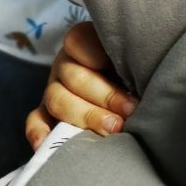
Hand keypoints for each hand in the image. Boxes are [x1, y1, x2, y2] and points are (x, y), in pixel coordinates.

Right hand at [25, 22, 136, 149]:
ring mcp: (55, 90)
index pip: (78, 41)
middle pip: (73, 77)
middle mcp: (66, 66)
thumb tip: (149, 78)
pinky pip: (36, 121)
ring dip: (86, 116)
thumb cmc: (136, 70)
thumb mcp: (134, 58)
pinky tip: (44, 144)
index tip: (128, 70)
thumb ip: (135, 60)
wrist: (130, 89)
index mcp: (84, 44)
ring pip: (57, 100)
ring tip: (113, 129)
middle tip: (131, 110)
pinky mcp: (48, 114)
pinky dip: (39, 132)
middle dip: (105, 96)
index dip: (99, 56)